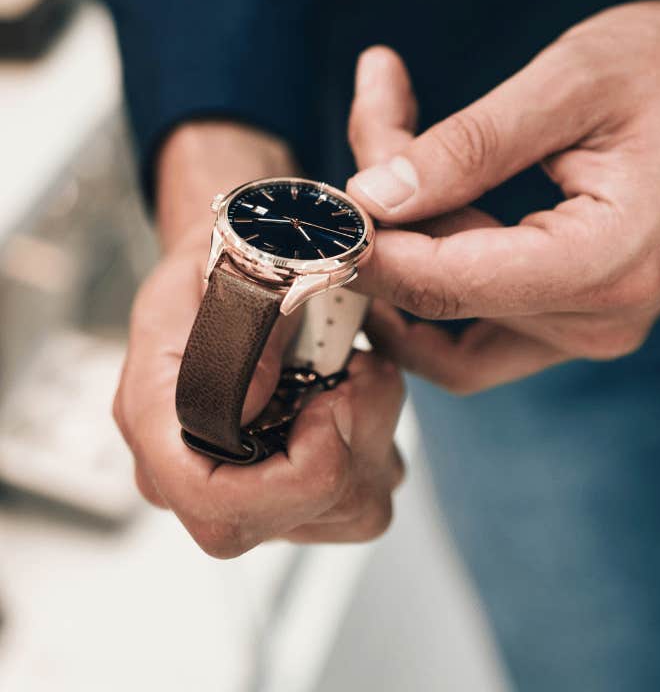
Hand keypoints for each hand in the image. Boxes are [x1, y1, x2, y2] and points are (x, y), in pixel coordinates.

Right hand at [114, 122, 404, 555]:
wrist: (233, 262)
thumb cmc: (218, 261)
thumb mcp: (222, 261)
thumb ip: (237, 325)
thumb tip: (252, 399)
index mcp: (158, 418)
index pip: (212, 502)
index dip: (287, 476)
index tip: (332, 405)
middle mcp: (198, 471)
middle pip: (289, 518)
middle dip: (349, 442)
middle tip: (360, 368)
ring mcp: (253, 487)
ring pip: (344, 511)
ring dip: (376, 433)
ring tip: (362, 367)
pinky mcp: (303, 486)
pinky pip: (368, 494)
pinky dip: (382, 437)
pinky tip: (363, 385)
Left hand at [347, 0, 659, 393]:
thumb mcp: (570, 82)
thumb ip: (470, 145)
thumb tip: (374, 195)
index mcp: (611, 265)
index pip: (449, 283)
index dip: (368, 240)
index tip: (320, 188)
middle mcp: (603, 320)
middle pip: (438, 295)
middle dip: (387, 210)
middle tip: (380, 101)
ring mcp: (593, 325)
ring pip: (448, 315)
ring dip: (408, 236)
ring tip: (401, 127)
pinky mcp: (579, 311)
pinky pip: (480, 310)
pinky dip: (441, 250)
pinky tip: (432, 176)